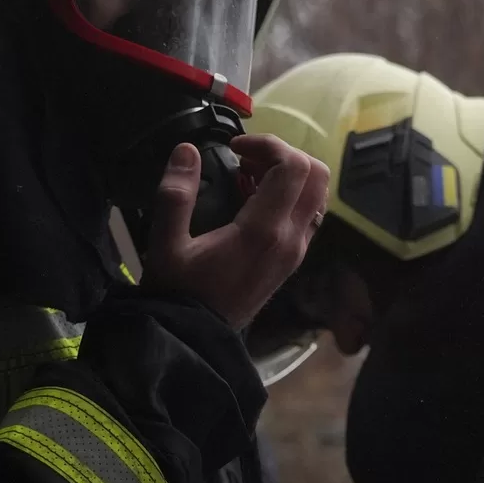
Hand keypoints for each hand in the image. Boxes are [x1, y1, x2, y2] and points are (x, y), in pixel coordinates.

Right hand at [144, 135, 329, 330]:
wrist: (196, 339)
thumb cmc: (179, 293)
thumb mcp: (166, 245)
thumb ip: (175, 195)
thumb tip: (186, 150)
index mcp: (264, 231)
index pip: (293, 167)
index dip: (268, 143)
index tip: (235, 147)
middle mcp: (291, 239)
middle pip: (317, 175)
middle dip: (285, 154)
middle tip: (247, 158)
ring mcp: (296, 251)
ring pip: (317, 195)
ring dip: (291, 175)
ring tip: (250, 176)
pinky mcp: (293, 260)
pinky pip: (308, 215)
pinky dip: (291, 196)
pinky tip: (254, 200)